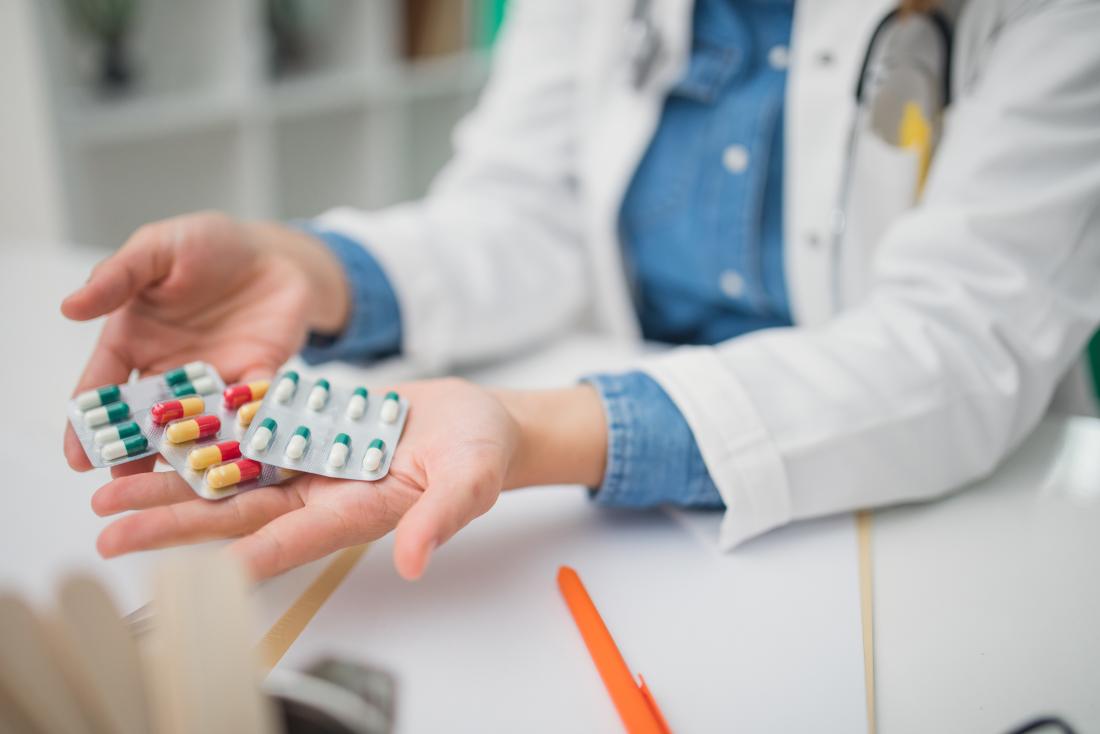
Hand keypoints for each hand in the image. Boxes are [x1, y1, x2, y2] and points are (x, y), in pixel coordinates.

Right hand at [61, 212, 348, 473]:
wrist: (274, 253)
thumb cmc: (208, 245)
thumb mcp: (158, 249)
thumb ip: (119, 277)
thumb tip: (69, 306)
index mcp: (135, 341)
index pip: (103, 388)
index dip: (87, 422)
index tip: (77, 456)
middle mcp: (172, 369)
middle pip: (146, 418)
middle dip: (134, 452)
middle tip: (123, 487)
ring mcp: (216, 378)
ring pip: (197, 423)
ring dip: (189, 452)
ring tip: (180, 484)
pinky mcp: (259, 378)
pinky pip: (252, 409)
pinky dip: (248, 428)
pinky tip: (243, 451)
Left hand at [89, 380, 607, 579]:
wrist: (475, 421)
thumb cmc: (482, 454)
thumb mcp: (471, 482)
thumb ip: (440, 519)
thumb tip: (415, 562)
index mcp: (355, 513)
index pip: (291, 542)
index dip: (241, 558)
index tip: (188, 572)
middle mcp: (320, 495)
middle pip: (238, 514)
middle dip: (175, 523)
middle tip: (111, 533)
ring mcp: (309, 463)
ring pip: (230, 476)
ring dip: (173, 483)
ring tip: (110, 491)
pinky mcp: (305, 430)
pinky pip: (248, 433)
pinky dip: (205, 434)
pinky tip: (161, 432)